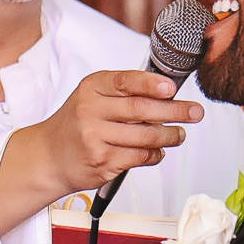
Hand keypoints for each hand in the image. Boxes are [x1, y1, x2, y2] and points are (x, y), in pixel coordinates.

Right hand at [0, 70, 203, 227]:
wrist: (48, 156)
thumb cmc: (77, 124)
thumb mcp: (92, 98)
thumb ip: (124, 93)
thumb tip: (169, 92)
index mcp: (91, 88)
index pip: (125, 81)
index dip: (152, 84)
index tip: (172, 87)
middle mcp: (90, 111)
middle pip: (141, 110)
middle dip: (175, 111)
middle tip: (195, 112)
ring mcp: (95, 138)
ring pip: (144, 137)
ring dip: (169, 136)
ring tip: (180, 134)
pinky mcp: (102, 162)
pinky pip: (139, 157)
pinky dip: (155, 155)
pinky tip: (158, 151)